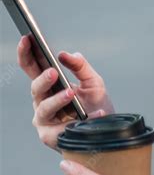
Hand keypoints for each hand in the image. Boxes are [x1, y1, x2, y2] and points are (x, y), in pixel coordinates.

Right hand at [17, 35, 114, 151]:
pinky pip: (61, 128)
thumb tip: (64, 54)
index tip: (26, 38)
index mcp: (48, 86)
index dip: (26, 53)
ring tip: (71, 92)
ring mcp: (44, 120)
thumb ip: (80, 66)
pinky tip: (94, 114)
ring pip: (44, 108)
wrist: (106, 131)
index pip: (32, 67)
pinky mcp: (50, 137)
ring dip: (58, 99)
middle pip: (35, 88)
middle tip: (53, 72)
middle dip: (42, 79)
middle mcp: (42, 102)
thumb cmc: (96, 105)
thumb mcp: (93, 82)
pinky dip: (78, 121)